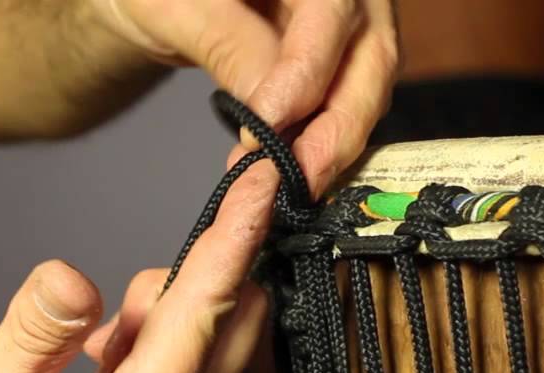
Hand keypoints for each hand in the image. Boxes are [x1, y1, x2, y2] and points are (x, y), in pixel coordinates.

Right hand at [0, 164, 276, 372]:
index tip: (259, 180)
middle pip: (233, 324)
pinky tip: (98, 351)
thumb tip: (76, 278)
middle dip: (221, 259)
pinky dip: (158, 333)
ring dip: (174, 304)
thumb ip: (34, 334)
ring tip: (93, 334)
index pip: (201, 313)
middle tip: (188, 213)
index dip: (233, 237)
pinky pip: (186, 367)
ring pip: (213, 344)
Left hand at [90, 0, 398, 195]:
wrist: (171, 1)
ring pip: (369, 86)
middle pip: (372, 55)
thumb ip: (229, 48)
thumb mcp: (180, 8)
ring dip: (335, 142)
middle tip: (300, 179)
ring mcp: (353, 23)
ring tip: (291, 184)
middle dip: (338, 125)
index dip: (305, 74)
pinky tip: (292, 171)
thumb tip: (270, 117)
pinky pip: (350, 103)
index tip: (269, 127)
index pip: (329, 11)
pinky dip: (324, 141)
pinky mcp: (344, 62)